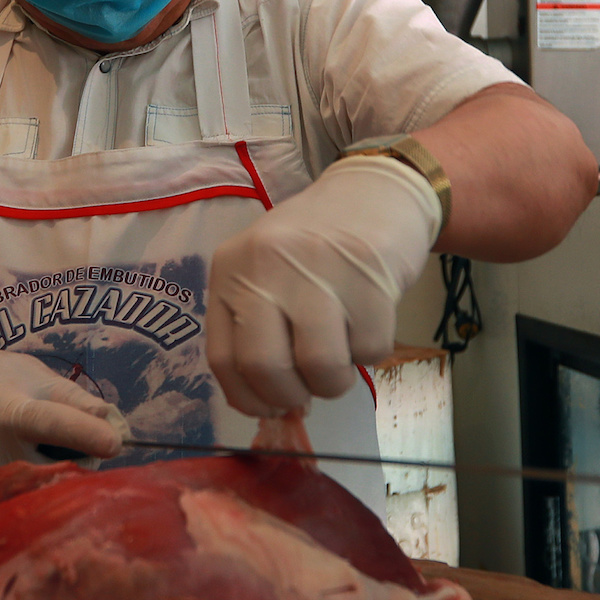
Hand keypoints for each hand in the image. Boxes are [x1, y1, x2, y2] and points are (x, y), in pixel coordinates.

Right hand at [0, 343, 127, 489]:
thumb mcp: (26, 370)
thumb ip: (72, 397)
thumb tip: (114, 423)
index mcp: (6, 412)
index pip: (48, 423)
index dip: (83, 433)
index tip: (116, 443)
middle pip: (55, 469)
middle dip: (83, 463)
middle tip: (91, 447)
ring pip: (41, 491)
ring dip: (62, 477)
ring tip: (54, 454)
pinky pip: (22, 500)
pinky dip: (39, 488)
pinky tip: (34, 469)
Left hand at [206, 155, 439, 416]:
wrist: (377, 192)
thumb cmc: (316, 245)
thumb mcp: (267, 274)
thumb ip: (258, 331)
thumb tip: (271, 406)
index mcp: (230, 269)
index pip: (223, 359)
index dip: (248, 398)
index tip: (270, 407)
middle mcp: (265, 265)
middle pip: (266, 367)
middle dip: (293, 396)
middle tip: (311, 387)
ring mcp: (318, 267)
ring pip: (321, 367)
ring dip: (336, 379)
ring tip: (343, 353)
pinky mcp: (369, 274)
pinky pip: (370, 349)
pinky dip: (373, 350)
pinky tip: (368, 319)